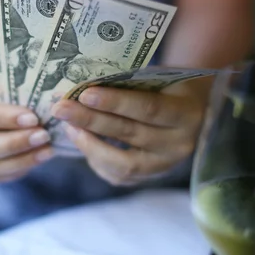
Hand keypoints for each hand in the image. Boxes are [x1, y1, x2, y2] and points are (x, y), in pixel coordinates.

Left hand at [51, 82, 205, 185]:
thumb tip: (85, 83)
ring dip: (89, 144)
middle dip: (90, 120)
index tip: (84, 93)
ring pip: (122, 163)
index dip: (115, 102)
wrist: (193, 110)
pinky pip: (119, 175)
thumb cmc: (168, 86)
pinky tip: (81, 141)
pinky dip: (96, 159)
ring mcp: (165, 165)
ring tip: (67, 126)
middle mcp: (178, 144)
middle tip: (61, 108)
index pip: (147, 108)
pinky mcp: (150, 177)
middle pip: (129, 133)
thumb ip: (131, 83)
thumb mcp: (159, 78)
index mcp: (185, 112)